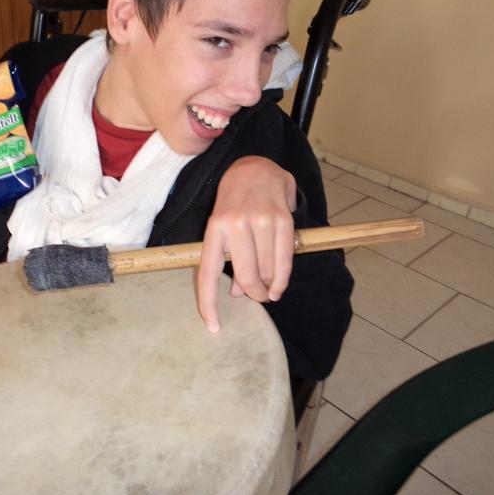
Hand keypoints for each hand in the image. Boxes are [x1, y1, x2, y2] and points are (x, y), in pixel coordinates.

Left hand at [196, 156, 296, 332]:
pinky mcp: (283, 219)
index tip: (213, 327)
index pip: (208, 273)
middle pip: (246, 276)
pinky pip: (285, 260)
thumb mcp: (222, 227)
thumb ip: (228, 259)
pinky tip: (279, 287)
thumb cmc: (234, 202)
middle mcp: (236, 224)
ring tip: (269, 290)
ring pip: (267, 271)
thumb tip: (237, 293)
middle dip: (253, 294)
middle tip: (258, 298)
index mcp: (214, 228)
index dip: (209, 303)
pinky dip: (282, 279)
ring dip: (269, 287)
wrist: (254, 167)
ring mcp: (260, 221)